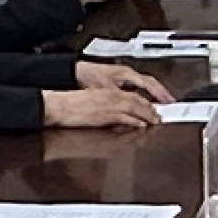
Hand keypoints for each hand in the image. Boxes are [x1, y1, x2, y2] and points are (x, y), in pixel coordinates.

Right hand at [41, 82, 160, 133]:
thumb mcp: (93, 102)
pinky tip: (140, 125)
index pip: (131, 96)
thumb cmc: (72, 105)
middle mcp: (110, 97)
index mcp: (108, 93)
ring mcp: (108, 105)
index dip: (144, 103)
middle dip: (149, 109)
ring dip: (146, 115)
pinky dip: (134, 121)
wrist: (59, 106)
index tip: (151, 110)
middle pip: (137, 101)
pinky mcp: (105, 114)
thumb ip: (107, 107)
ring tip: (155, 121)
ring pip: (134, 108)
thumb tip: (117, 116)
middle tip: (158, 117)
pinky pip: (124, 117)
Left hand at [77, 61, 175, 103]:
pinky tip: (142, 99)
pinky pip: (136, 85)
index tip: (169, 102)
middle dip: (161, 92)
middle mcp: (128, 74)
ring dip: (153, 92)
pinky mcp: (118, 79)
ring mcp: (124, 76)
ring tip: (160, 101)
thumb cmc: (90, 76)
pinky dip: (143, 92)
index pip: (150, 84)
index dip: (160, 94)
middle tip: (170, 102)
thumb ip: (124, 100)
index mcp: (128, 75)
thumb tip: (135, 110)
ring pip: (144, 83)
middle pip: (150, 83)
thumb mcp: (108, 91)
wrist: (77, 71)